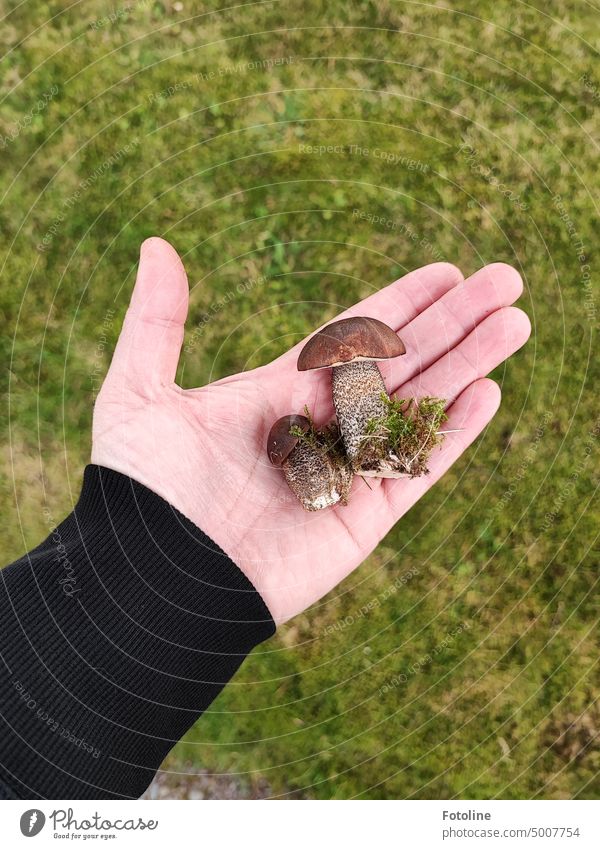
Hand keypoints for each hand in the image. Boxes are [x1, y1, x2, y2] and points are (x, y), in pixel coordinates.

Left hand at [92, 238, 529, 622]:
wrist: (154, 582)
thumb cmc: (140, 488)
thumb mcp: (137, 390)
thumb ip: (157, 320)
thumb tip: (157, 244)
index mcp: (276, 391)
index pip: (353, 334)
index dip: (401, 301)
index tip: (446, 272)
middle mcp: (319, 424)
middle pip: (402, 360)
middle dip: (454, 320)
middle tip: (507, 279)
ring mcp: (345, 470)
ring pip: (420, 405)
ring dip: (469, 363)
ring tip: (516, 322)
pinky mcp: (362, 517)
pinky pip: (417, 467)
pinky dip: (453, 432)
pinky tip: (489, 392)